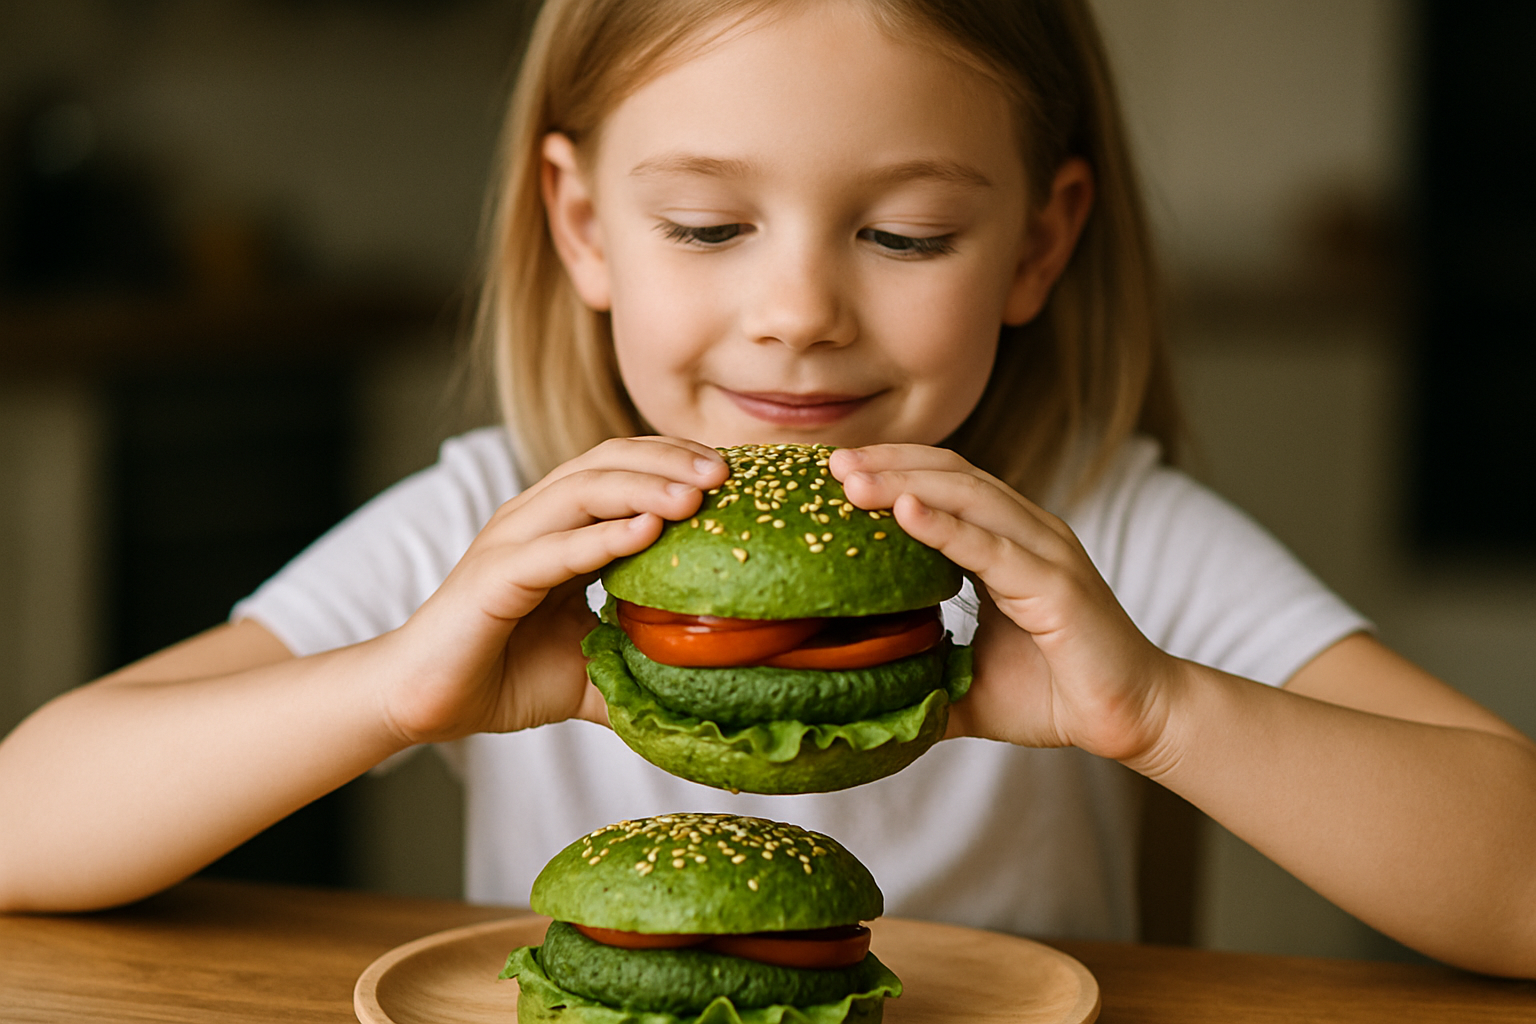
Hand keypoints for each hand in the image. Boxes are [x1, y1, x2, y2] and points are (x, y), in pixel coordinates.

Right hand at [378, 436, 727, 744]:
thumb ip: (646, 667)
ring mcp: (511, 543)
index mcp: (560, 526)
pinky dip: (601, 537)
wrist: (427, 703)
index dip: (676, 460)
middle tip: (728, 472)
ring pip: (583, 490)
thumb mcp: (596, 665)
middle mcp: (535, 519)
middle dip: (671, 459)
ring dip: (644, 487)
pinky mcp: (493, 579)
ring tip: (697, 494)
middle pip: (608, 461)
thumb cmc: (506, 676)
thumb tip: (714, 694)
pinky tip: (646, 532)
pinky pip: (553, 550)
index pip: (623, 468)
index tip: (736, 475)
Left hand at [831, 444, 1175, 762]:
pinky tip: (903, 510)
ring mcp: (1046, 553)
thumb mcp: (968, 685)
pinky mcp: (1057, 585)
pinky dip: (944, 526)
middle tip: (831, 464)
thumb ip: (920, 680)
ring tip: (851, 479)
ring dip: (905, 483)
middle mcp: (1029, 533)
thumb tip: (860, 701)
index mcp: (1009, 543)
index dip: (892, 469)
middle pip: (950, 475)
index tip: (834, 472)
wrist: (1133, 720)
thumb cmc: (1057, 695)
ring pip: (968, 498)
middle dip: (888, 463)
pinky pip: (992, 548)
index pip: (944, 484)